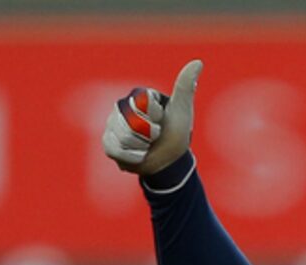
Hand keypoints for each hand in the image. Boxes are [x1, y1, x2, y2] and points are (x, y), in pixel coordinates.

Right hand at [102, 58, 202, 177]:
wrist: (168, 162)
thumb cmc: (176, 134)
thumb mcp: (182, 111)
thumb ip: (185, 87)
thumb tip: (198, 62)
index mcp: (139, 95)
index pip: (140, 104)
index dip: (153, 117)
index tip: (160, 120)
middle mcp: (122, 105)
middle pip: (129, 122)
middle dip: (147, 135)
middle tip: (155, 136)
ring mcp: (113, 123)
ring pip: (122, 136)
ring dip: (140, 147)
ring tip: (146, 146)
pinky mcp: (108, 141)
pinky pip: (114, 149)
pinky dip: (131, 157)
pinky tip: (138, 155)